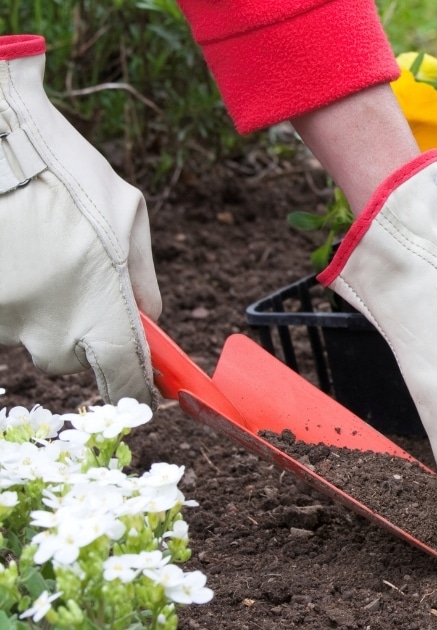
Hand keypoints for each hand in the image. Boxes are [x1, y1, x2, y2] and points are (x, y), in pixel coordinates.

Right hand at [0, 35, 160, 403]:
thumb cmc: (65, 170)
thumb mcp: (127, 214)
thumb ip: (141, 275)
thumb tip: (150, 318)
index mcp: (99, 305)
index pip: (121, 374)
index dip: (131, 382)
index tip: (137, 382)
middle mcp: (48, 324)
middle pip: (67, 359)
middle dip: (76, 333)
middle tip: (72, 284)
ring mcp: (4, 318)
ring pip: (25, 335)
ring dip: (34, 310)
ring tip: (34, 254)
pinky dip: (8, 295)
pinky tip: (12, 254)